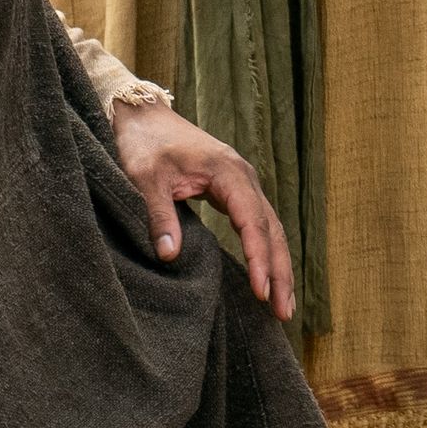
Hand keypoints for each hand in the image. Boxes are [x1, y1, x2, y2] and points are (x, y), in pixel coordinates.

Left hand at [112, 98, 294, 315]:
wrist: (143, 115)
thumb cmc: (145, 143)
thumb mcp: (145, 178)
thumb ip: (159, 215)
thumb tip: (170, 257)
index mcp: (228, 172)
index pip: (252, 221)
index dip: (258, 258)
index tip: (260, 291)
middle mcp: (244, 178)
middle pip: (272, 229)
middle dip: (280, 271)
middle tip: (283, 312)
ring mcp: (242, 184)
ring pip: (270, 229)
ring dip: (278, 265)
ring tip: (283, 305)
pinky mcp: (233, 191)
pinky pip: (258, 225)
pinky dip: (266, 252)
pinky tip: (267, 276)